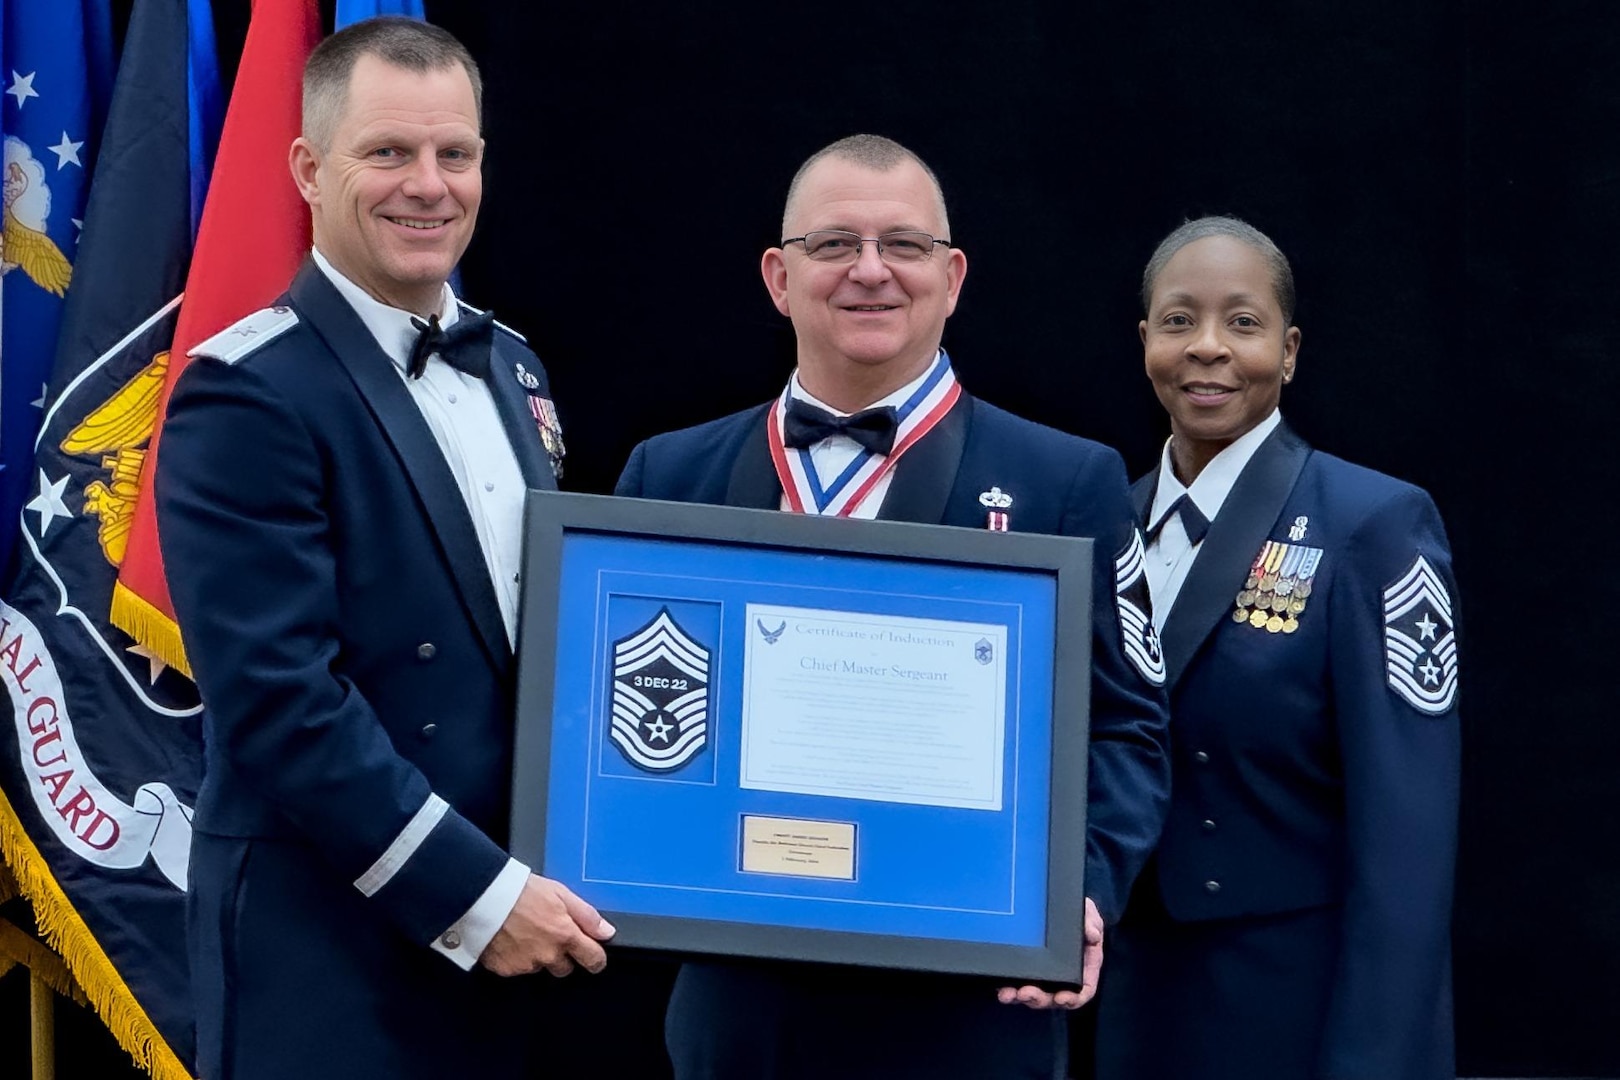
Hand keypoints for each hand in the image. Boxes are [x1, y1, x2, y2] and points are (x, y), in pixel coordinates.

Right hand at [478, 874, 615, 977]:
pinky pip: (518, 968)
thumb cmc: (520, 891)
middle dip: (562, 956)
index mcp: (565, 935)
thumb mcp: (561, 893)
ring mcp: (526, 965)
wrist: (483, 897)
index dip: (596, 959)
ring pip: (540, 967)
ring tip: (525, 932)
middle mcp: (548, 955)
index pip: (592, 959)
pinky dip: (516, 957)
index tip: (594, 957)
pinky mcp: (506, 969)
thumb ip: (586, 915)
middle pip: (565, 968)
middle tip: (549, 934)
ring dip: (537, 955)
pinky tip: (510, 939)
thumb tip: (606, 932)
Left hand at [996, 897, 1103, 1009]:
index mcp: (1084, 967)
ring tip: (1008, 994)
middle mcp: (1064, 976)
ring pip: (1034, 995)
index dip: (1073, 999)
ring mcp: (1044, 976)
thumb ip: (1092, 922)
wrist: (1056, 904)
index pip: (1082, 990)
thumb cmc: (1077, 913)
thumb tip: (1093, 935)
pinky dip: (1009, 988)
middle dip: (1039, 999)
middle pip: (1053, 998)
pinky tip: (1000, 988)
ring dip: (1021, 998)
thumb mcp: (1088, 912)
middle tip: (1025, 993)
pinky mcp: (1026, 970)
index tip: (1061, 998)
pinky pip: (1018, 984)